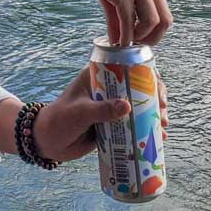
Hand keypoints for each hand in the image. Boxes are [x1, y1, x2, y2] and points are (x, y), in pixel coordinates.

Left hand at [31, 67, 169, 163]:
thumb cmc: (59, 120)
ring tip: (163, 126)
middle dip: (156, 98)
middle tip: (163, 111)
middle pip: (139, 88)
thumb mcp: (79, 113)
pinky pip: (134, 125)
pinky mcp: (113, 124)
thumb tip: (128, 106)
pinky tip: (158, 137)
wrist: (47, 142)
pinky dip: (147, 129)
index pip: (127, 67)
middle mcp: (108, 89)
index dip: (146, 75)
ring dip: (154, 115)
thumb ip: (101, 110)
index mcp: (98, 76)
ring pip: (139, 107)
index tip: (157, 88)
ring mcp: (111, 107)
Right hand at [54, 0, 172, 46]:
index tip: (140, 39)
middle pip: (165, 19)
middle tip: (137, 47)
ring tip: (126, 44)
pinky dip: (125, 35)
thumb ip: (118, 14)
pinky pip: (128, 20)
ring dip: (139, 38)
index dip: (155, 31)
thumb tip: (120, 39)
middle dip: (153, 38)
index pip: (164, 11)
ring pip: (151, 22)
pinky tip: (117, 43)